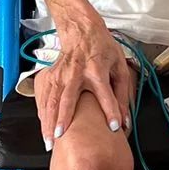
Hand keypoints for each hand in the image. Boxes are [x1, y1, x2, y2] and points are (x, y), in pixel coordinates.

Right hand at [34, 13, 132, 144]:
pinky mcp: (51, 76)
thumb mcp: (119, 65)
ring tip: (49, 140)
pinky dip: (42, 114)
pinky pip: (44, 98)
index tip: (113, 127)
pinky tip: (44, 128)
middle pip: (68, 99)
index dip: (111, 111)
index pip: (105, 94)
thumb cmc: (102, 47)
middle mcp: (76, 74)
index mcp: (97, 70)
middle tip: (60, 137)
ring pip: (51, 101)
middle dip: (63, 119)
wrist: (81, 29)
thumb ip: (122, 93)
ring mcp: (61, 75)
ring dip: (48, 121)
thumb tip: (125, 118)